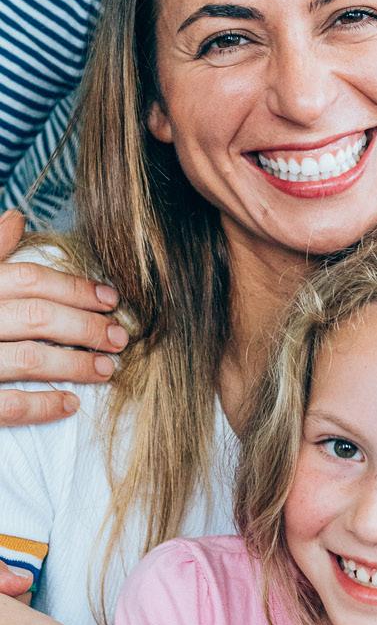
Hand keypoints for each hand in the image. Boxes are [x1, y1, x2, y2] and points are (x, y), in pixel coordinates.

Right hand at [0, 209, 126, 425]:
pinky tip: (69, 403)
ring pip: (28, 359)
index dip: (74, 287)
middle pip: (36, 317)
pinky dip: (41, 406)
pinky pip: (6, 407)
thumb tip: (16, 216)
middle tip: (118, 337)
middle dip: (84, 327)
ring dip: (73, 365)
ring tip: (105, 369)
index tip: (109, 299)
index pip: (29, 280)